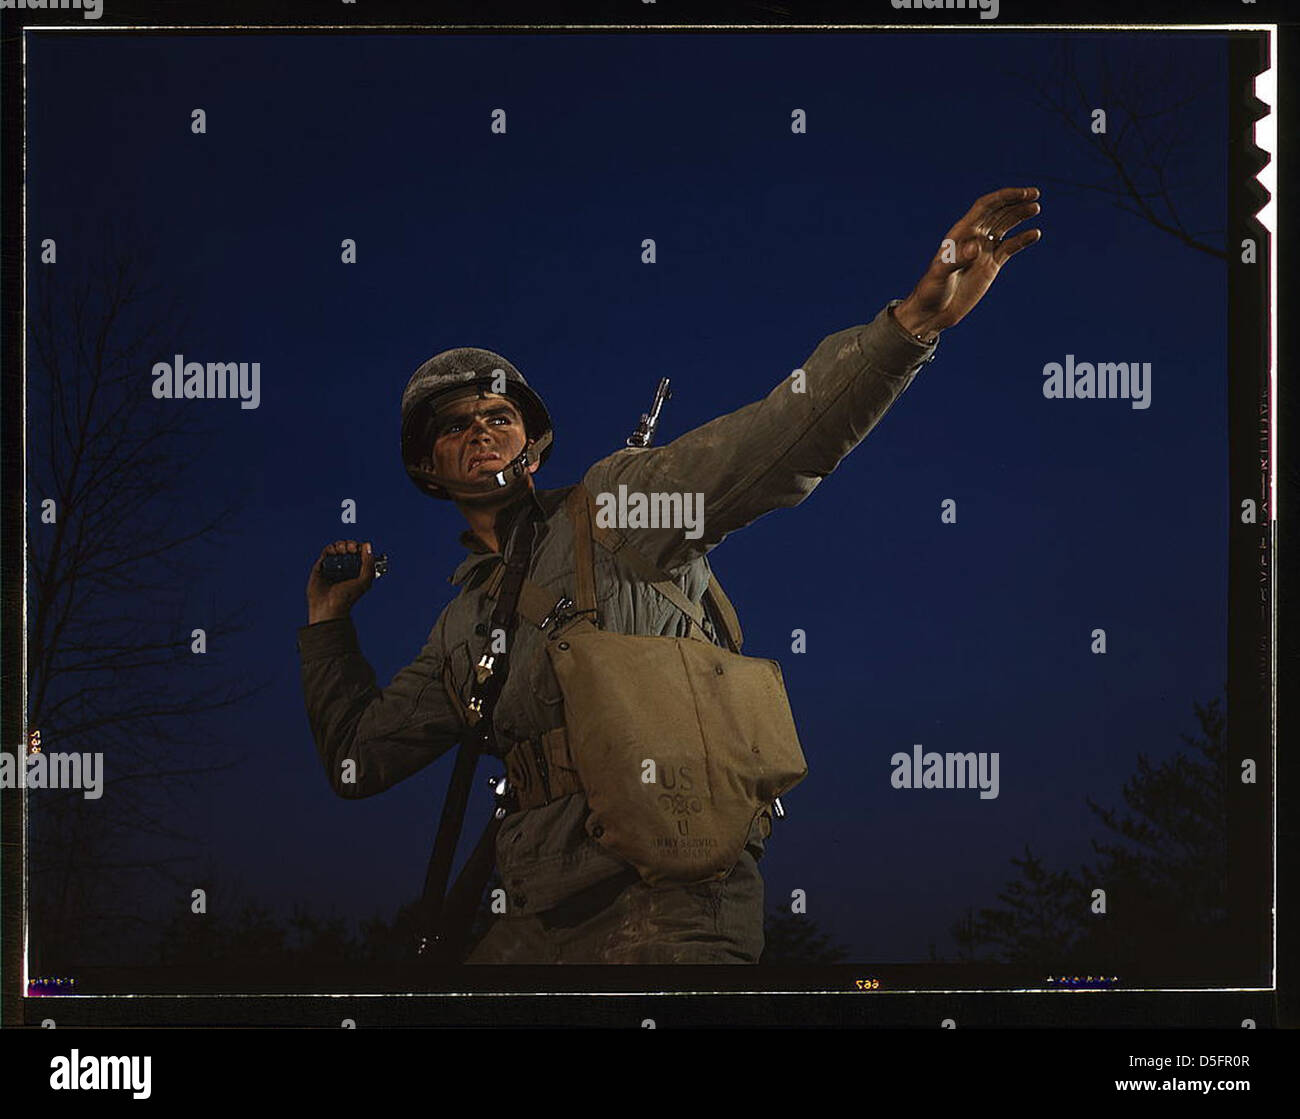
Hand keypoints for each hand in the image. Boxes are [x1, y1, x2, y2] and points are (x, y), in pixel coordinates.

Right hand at [306, 540, 376, 623]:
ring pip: (338, 548)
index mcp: (357, 571)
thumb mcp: (364, 581)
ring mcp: (333, 566)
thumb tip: (368, 545)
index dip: (361, 548)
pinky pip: (326, 553)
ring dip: (341, 544)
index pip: (361, 554)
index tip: (362, 548)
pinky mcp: (321, 566)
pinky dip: (330, 548)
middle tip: (352, 549)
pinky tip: (334, 552)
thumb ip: (369, 563)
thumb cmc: (347, 597)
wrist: (329, 606)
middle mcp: (346, 568)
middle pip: (349, 548)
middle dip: (351, 544)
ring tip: (343, 550)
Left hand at [894, 186, 1041, 340]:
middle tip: (1035, 194)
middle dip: (1015, 202)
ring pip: (1004, 227)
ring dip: (1019, 216)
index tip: (1022, 194)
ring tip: (1036, 208)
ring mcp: (983, 252)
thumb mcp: (941, 274)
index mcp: (960, 233)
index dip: (1003, 197)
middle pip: (997, 213)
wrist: (933, 312)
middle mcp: (973, 238)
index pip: (985, 207)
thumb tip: (976, 247)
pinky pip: (1009, 248)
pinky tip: (1035, 234)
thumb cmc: (931, 291)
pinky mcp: (990, 266)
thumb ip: (958, 259)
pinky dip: (1022, 240)